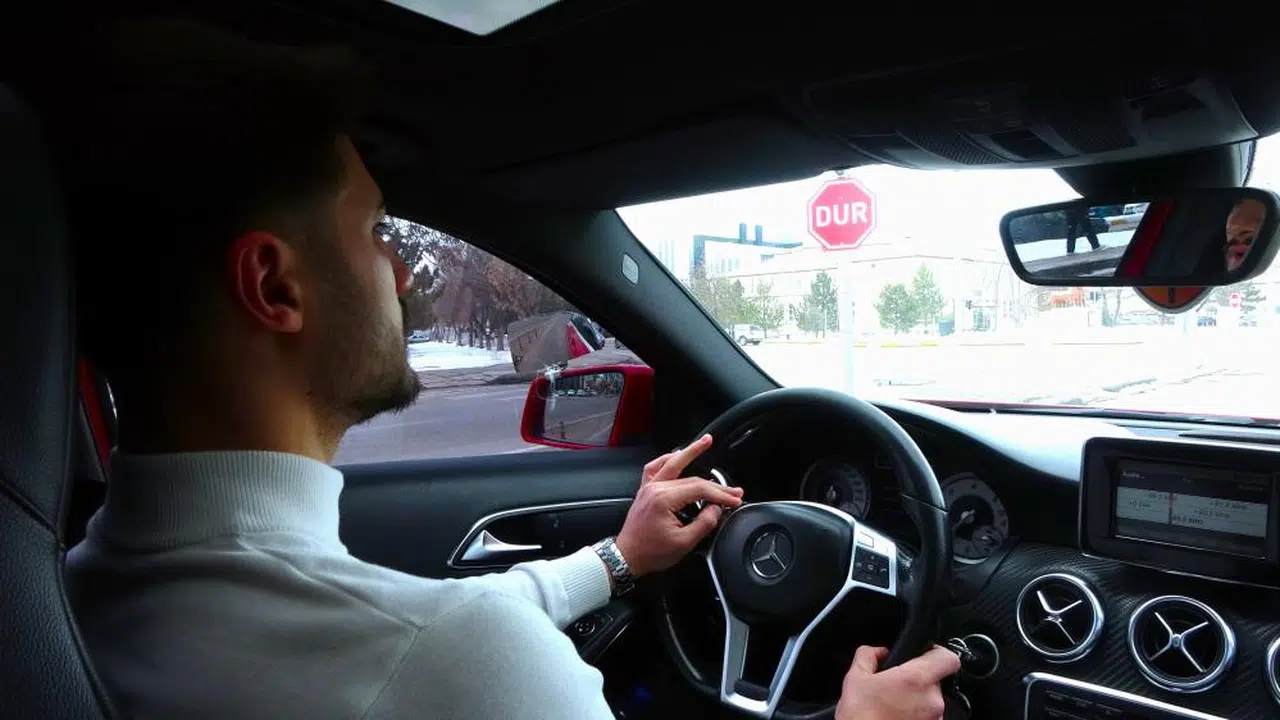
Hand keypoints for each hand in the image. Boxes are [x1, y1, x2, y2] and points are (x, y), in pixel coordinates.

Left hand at [614, 434, 743, 576]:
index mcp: (664, 499)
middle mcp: (655, 488)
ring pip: (673, 463)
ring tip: (706, 441)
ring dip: (690, 452)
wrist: (626, 556)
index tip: (735, 500)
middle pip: (692, 478)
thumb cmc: (651, 552)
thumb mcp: (683, 543)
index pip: (700, 489)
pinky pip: (655, 467)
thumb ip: (703, 524)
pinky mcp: (646, 490)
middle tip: (734, 489)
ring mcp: (649, 487)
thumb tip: (716, 510)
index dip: (721, 495)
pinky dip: (667, 459)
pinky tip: (676, 454)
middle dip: (716, 485)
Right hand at [835, 646, 958, 719]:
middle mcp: (932, 700)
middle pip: (936, 680)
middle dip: (918, 681)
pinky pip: (928, 717)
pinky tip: (897, 717)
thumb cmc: (860, 716)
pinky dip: (916, 716)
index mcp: (916, 679)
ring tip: (894, 706)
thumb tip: (879, 652)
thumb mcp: (855, 678)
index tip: (924, 654)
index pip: (948, 658)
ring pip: (931, 701)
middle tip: (896, 686)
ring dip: (917, 700)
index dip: (937, 652)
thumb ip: (869, 656)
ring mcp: (935, 719)